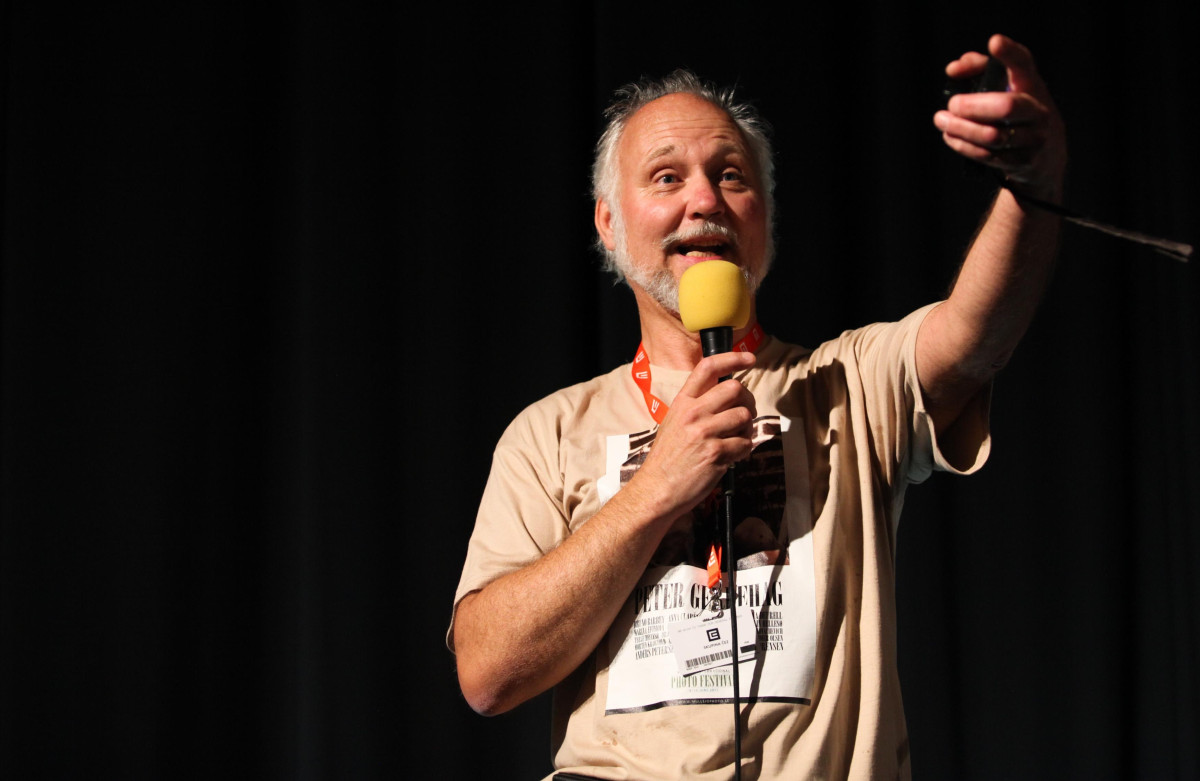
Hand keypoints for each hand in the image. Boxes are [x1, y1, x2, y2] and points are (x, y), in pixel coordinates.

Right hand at [630, 350, 756, 519]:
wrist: (656, 490)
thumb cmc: (667, 459)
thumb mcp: (674, 423)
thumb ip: (696, 406)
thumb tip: (727, 396)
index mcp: (682, 402)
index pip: (708, 368)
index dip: (733, 358)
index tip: (750, 359)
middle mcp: (693, 413)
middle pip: (735, 388)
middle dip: (747, 401)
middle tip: (745, 414)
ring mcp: (704, 433)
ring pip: (744, 416)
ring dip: (747, 428)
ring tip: (736, 439)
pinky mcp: (715, 454)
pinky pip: (745, 443)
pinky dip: (744, 450)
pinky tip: (732, 456)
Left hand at [934, 34, 1066, 200]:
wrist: (1045, 158)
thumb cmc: (1017, 115)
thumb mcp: (1008, 89)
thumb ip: (980, 69)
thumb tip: (954, 69)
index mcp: (1032, 86)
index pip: (1024, 64)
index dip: (1010, 53)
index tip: (994, 43)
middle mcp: (1039, 111)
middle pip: (1006, 107)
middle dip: (972, 106)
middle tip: (952, 104)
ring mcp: (1034, 139)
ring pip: (993, 135)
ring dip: (961, 128)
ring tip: (941, 120)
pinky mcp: (1023, 162)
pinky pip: (987, 155)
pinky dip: (963, 145)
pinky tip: (950, 137)